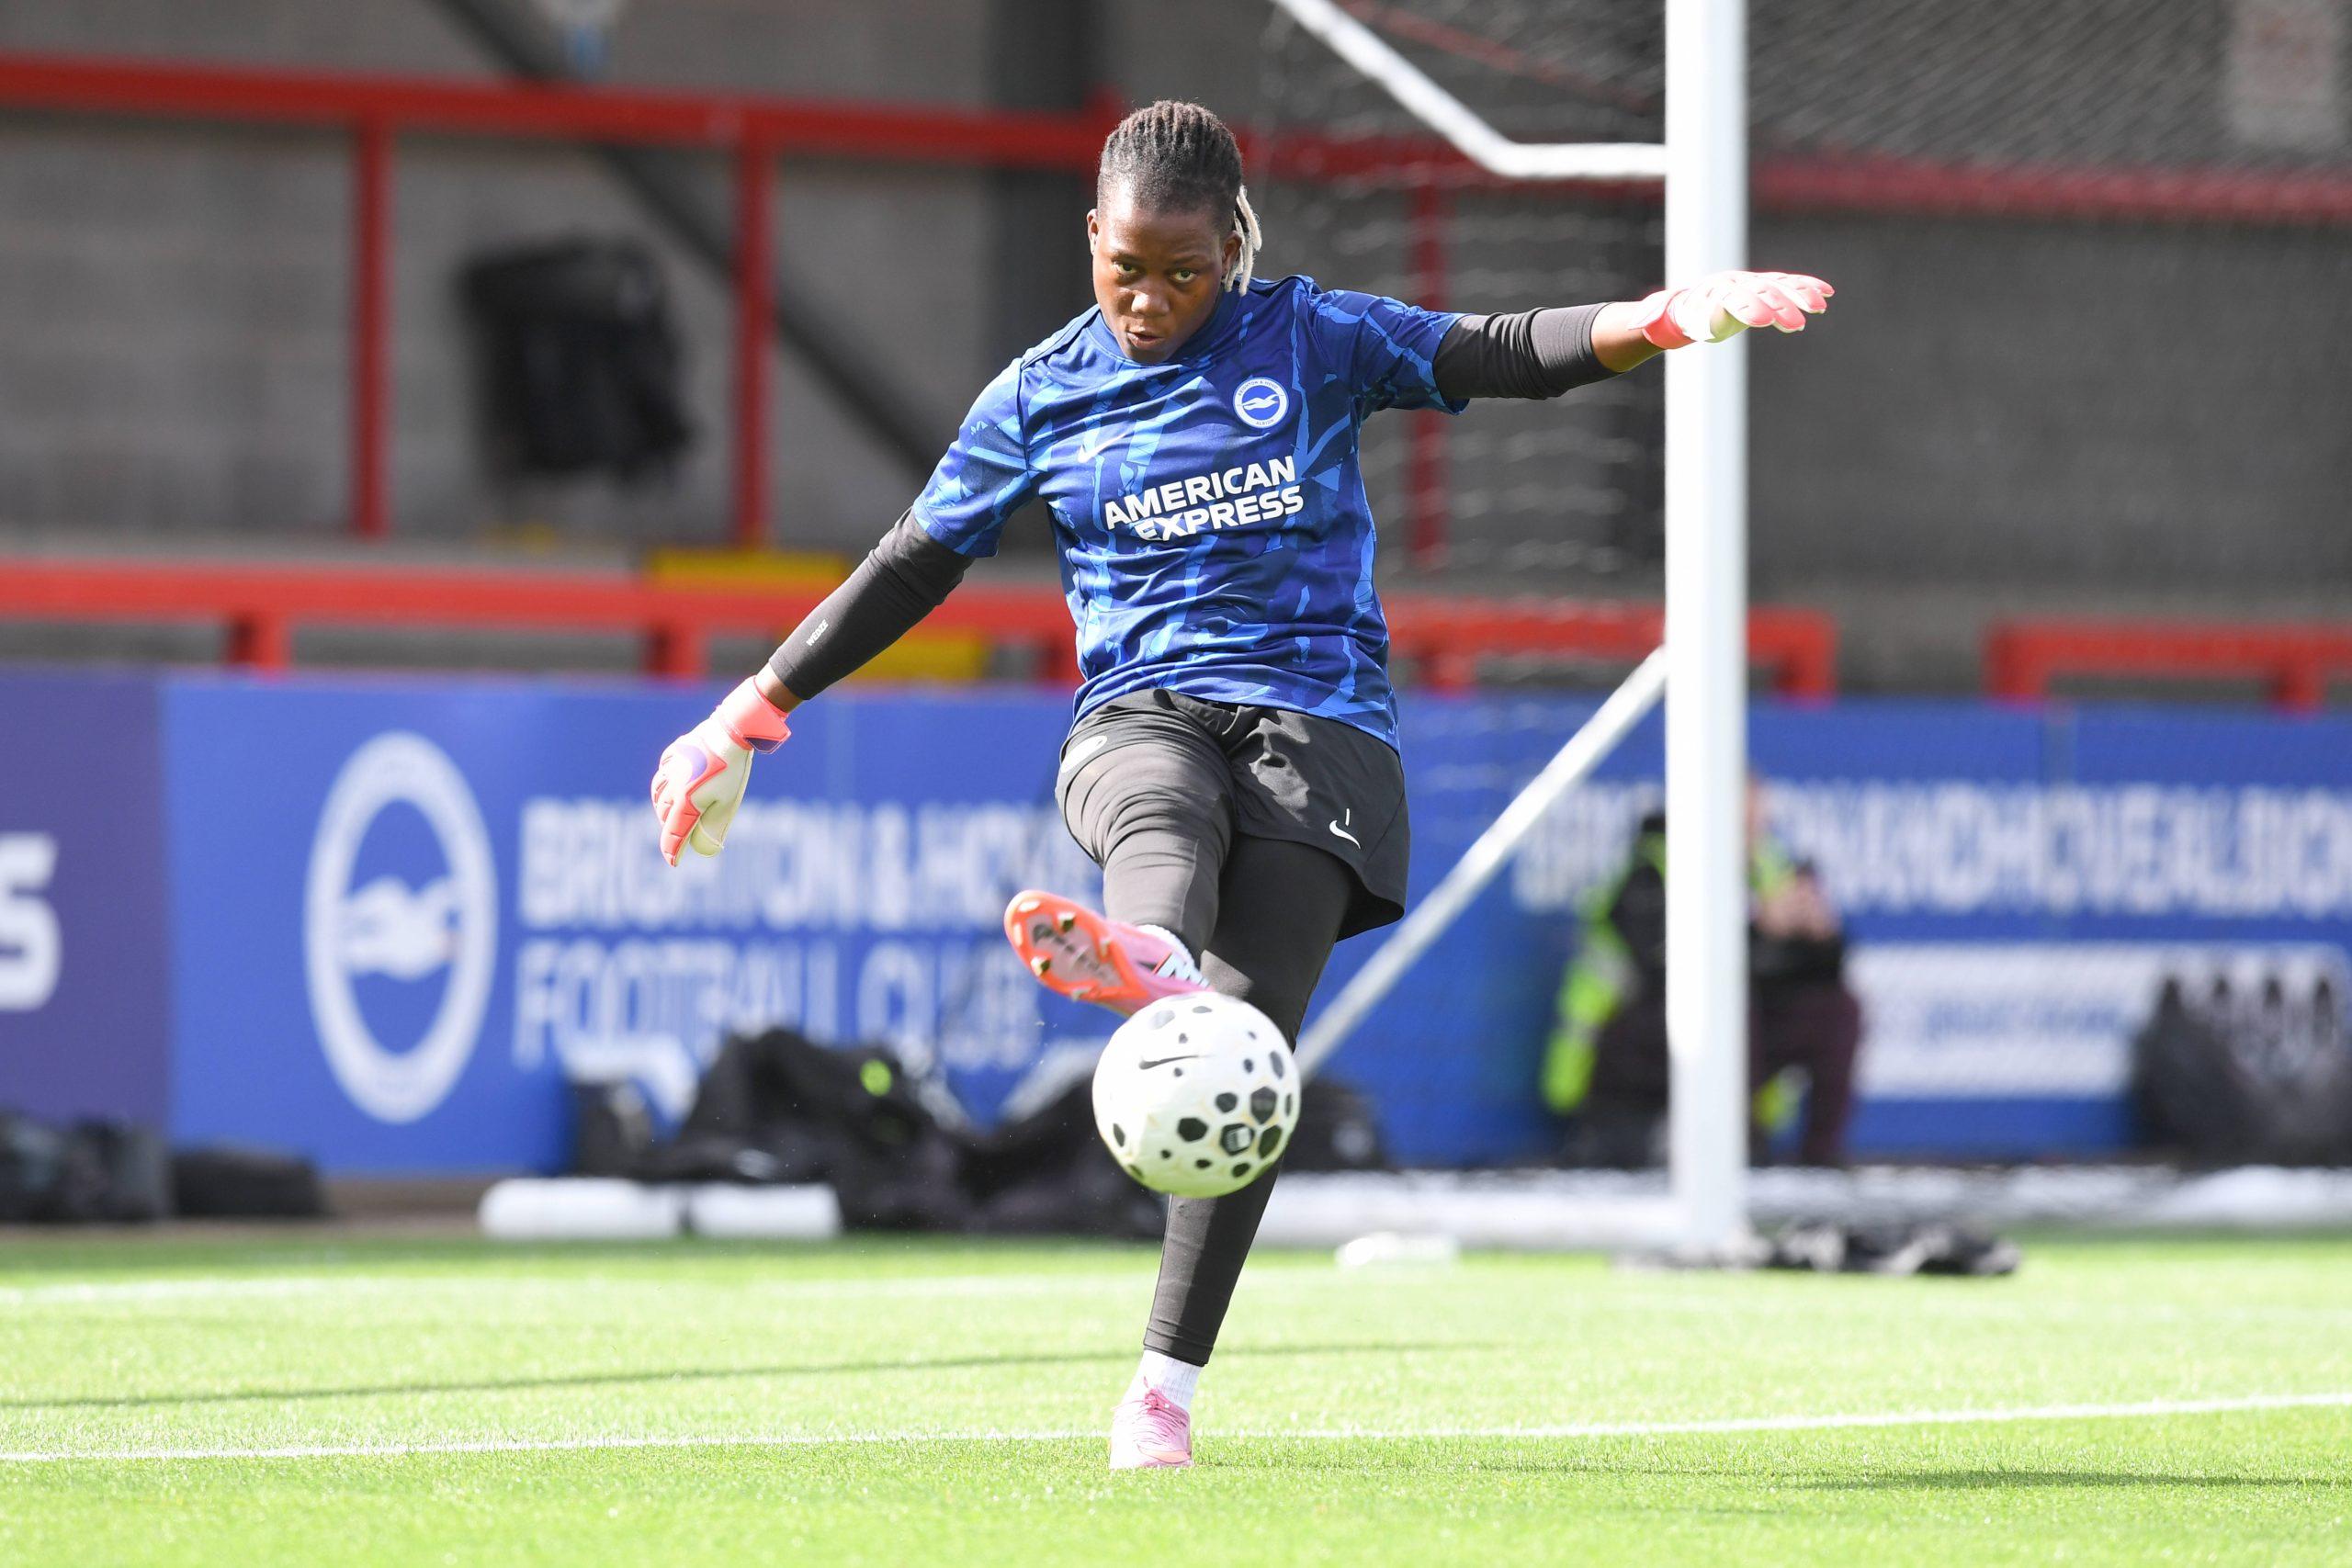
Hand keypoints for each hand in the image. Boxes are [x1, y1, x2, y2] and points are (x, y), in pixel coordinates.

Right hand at [650, 677, 791, 866]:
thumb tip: (707, 850)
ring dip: (662, 806)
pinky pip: (662, 771)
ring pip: (658, 793)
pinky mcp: (674, 753)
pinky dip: (664, 783)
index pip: (674, 833)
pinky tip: (670, 783)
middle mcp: (672, 786)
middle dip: (670, 826)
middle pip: (664, 814)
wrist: (730, 732)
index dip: (673, 850)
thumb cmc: (732, 771)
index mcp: (684, 801)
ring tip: (672, 812)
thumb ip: (714, 826)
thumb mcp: (728, 803)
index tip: (674, 862)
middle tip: (679, 834)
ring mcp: (670, 768)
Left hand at [1633, 270, 1831, 348]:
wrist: (1686, 305)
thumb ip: (1652, 317)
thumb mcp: (1659, 316)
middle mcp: (1734, 283)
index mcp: (1711, 291)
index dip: (1750, 309)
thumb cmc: (1673, 315)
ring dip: (1800, 296)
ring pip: (1778, 286)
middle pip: (1760, 293)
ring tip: (1819, 308)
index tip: (1765, 321)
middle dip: (1779, 307)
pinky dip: (1806, 288)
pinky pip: (1787, 285)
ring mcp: (1751, 284)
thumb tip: (1637, 323)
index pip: (1734, 299)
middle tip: (1797, 324)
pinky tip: (1826, 296)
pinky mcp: (1764, 290)